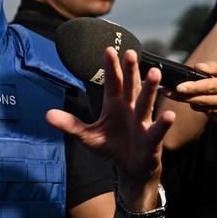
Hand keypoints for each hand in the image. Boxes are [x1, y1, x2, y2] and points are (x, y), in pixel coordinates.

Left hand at [47, 48, 174, 181]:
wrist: (130, 168)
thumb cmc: (111, 147)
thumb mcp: (87, 136)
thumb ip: (70, 124)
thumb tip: (47, 115)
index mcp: (115, 104)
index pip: (112, 82)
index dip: (111, 67)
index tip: (108, 49)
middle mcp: (130, 108)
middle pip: (130, 86)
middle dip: (131, 70)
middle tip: (131, 52)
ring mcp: (142, 122)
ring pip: (146, 102)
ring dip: (150, 88)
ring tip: (154, 72)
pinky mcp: (151, 139)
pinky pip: (157, 130)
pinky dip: (163, 123)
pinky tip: (169, 114)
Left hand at [170, 62, 216, 126]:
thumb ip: (215, 68)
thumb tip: (197, 66)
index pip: (211, 86)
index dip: (194, 87)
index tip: (178, 87)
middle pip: (202, 99)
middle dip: (182, 95)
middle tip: (166, 91)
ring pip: (200, 107)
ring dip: (187, 100)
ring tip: (174, 93)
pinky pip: (204, 113)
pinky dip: (197, 106)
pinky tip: (196, 101)